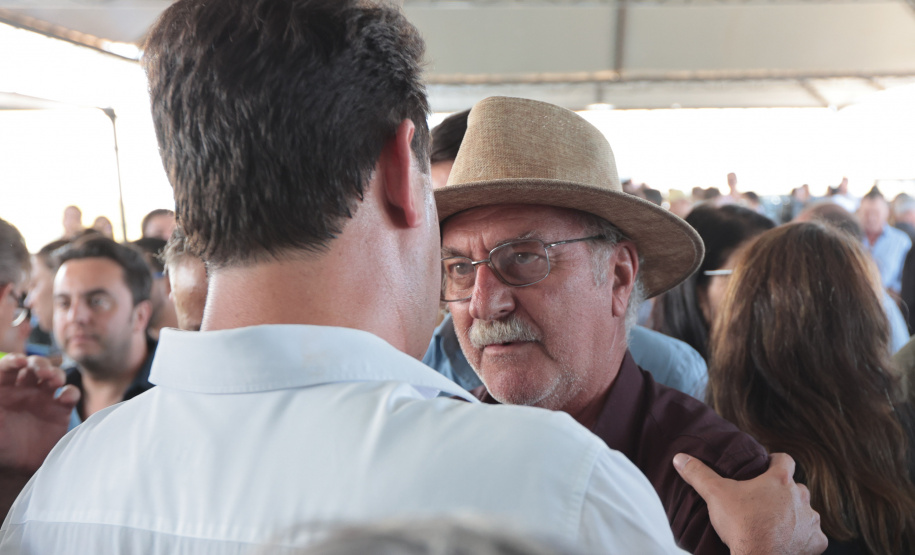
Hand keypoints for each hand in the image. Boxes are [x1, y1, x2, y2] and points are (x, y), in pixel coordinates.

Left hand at [0, 354, 78, 472]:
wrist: (19, 470)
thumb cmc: (0, 448)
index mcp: (3, 390)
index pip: (8, 367)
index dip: (14, 360)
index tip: (20, 362)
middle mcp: (24, 391)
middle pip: (33, 367)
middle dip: (39, 363)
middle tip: (42, 371)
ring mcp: (44, 399)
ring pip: (53, 376)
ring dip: (56, 373)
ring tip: (55, 381)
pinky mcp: (60, 410)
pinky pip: (70, 394)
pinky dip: (70, 393)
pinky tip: (65, 398)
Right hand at [673, 452, 826, 554]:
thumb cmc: (741, 526)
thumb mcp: (715, 494)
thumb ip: (699, 474)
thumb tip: (680, 458)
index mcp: (780, 480)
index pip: (784, 460)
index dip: (775, 461)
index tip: (767, 467)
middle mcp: (800, 497)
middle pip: (795, 487)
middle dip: (783, 492)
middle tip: (764, 501)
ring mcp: (810, 520)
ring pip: (805, 511)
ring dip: (794, 515)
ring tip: (774, 523)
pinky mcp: (815, 542)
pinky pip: (812, 536)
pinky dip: (802, 538)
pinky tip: (787, 542)